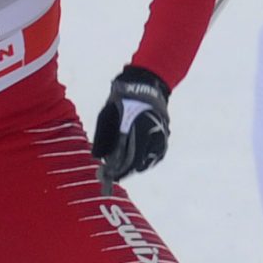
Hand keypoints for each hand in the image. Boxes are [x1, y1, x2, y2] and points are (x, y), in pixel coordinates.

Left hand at [92, 66, 171, 182]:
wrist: (145, 85)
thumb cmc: (122, 100)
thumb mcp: (107, 115)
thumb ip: (103, 136)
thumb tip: (97, 157)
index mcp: (137, 129)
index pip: (128, 158)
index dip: (118, 170)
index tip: (110, 177)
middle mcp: (152, 134)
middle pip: (139, 162)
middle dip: (126, 170)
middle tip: (115, 176)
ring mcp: (160, 135)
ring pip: (149, 160)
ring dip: (136, 166)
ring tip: (124, 170)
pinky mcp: (164, 135)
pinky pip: (157, 154)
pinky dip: (147, 160)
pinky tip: (137, 163)